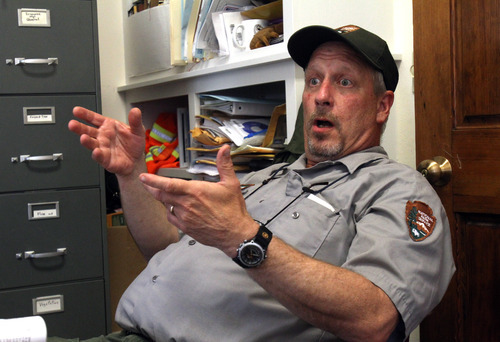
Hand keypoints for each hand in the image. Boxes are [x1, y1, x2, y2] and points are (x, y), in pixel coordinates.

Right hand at [68, 106, 145, 176]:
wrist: (136, 161)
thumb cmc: (133, 144)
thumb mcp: (137, 130)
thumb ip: (135, 121)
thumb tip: (135, 111)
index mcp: (108, 126)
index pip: (94, 118)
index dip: (85, 114)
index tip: (76, 110)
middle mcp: (102, 136)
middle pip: (88, 131)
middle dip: (79, 128)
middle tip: (72, 124)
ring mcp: (102, 148)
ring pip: (91, 144)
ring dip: (86, 141)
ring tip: (83, 138)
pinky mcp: (105, 159)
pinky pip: (100, 157)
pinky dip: (97, 154)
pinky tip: (96, 151)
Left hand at [139, 145, 257, 256]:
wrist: (235, 234)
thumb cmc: (233, 210)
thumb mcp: (231, 183)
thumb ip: (224, 164)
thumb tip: (224, 148)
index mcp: (195, 191)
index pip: (169, 185)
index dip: (153, 181)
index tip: (143, 177)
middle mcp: (187, 204)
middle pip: (162, 195)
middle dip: (152, 188)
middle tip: (146, 182)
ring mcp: (185, 217)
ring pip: (167, 206)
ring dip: (164, 199)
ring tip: (165, 194)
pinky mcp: (186, 228)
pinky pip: (171, 218)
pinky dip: (170, 211)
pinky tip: (175, 208)